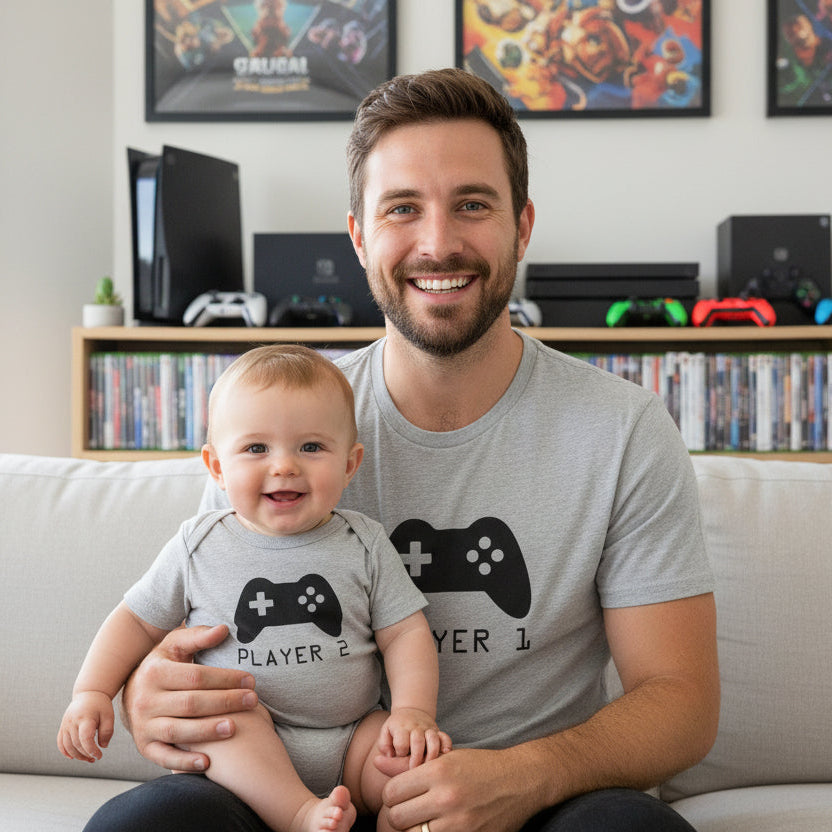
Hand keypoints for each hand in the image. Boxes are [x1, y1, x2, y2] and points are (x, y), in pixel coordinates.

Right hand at [58, 691, 113, 762]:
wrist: (89, 694)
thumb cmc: (101, 706)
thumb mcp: (109, 715)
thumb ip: (107, 731)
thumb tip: (103, 746)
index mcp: (85, 718)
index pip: (85, 738)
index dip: (92, 750)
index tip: (99, 756)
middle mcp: (73, 722)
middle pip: (76, 744)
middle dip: (86, 754)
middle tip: (95, 759)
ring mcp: (66, 724)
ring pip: (67, 746)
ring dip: (77, 755)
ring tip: (88, 759)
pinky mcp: (63, 726)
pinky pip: (60, 742)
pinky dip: (65, 751)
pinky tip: (72, 757)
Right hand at [121, 624, 258, 771]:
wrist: (132, 692)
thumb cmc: (163, 664)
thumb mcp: (175, 645)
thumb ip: (198, 636)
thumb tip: (224, 629)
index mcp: (155, 672)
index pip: (196, 677)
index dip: (225, 678)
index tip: (250, 680)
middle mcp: (145, 700)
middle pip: (191, 703)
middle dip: (225, 702)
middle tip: (252, 701)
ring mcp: (143, 725)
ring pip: (178, 731)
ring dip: (207, 731)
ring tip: (235, 727)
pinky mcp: (145, 746)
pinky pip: (164, 757)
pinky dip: (184, 762)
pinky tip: (208, 763)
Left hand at [375, 747, 541, 831]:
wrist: (520, 781)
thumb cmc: (479, 766)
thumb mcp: (444, 758)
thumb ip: (407, 766)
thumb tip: (376, 763)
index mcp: (437, 771)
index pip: (391, 792)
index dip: (392, 795)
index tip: (402, 794)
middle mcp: (446, 797)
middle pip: (397, 817)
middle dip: (400, 814)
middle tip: (412, 809)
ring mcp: (458, 822)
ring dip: (417, 828)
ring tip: (427, 818)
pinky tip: (441, 826)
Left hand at [378, 707, 451, 768]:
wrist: (411, 711)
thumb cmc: (396, 728)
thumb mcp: (385, 733)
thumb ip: (384, 745)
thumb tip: (390, 756)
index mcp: (401, 728)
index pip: (401, 742)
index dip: (400, 753)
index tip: (399, 758)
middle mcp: (415, 727)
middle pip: (418, 741)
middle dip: (416, 757)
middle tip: (414, 770)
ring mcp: (428, 729)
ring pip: (433, 739)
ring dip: (432, 754)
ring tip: (428, 766)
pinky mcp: (437, 731)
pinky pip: (445, 737)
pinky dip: (447, 745)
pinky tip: (445, 754)